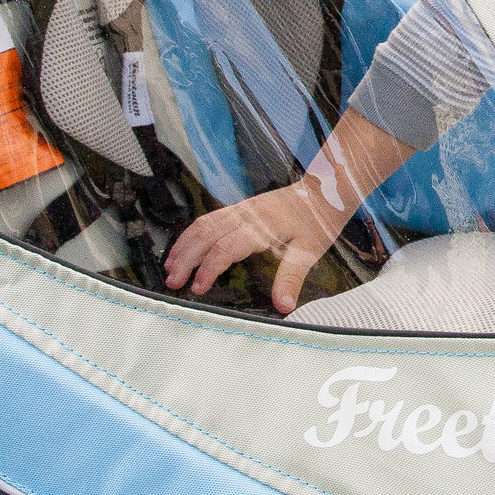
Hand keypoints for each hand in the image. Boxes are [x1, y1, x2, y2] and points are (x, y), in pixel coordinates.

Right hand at [162, 173, 353, 314]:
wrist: (324, 190)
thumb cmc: (318, 220)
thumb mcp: (310, 251)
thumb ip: (292, 277)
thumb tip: (282, 305)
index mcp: (261, 225)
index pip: (226, 248)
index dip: (209, 269)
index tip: (198, 288)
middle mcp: (246, 214)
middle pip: (206, 234)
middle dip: (186, 258)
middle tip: (172, 282)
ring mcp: (241, 209)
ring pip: (203, 224)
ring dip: (185, 245)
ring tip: (171, 267)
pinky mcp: (241, 208)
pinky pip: (210, 219)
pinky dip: (193, 234)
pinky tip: (186, 247)